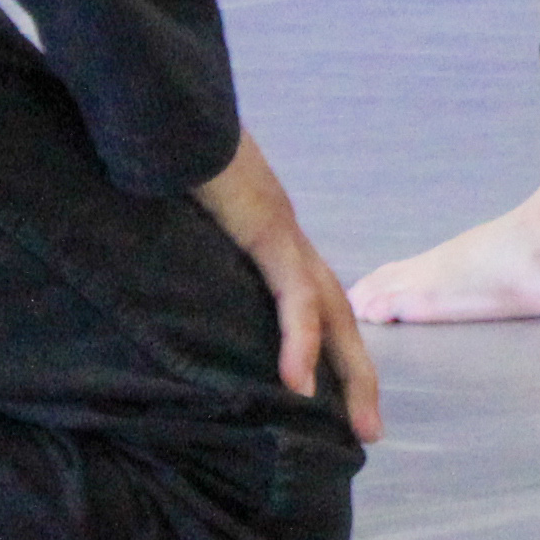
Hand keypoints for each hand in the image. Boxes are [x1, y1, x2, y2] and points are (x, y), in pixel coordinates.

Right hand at [193, 130, 380, 443]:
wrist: (175, 110)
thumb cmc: (172, 156)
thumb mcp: (186, 221)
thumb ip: (196, 252)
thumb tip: (168, 285)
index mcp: (272, 237)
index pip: (314, 302)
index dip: (329, 348)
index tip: (333, 396)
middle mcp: (289, 239)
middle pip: (339, 317)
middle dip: (358, 376)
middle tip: (371, 430)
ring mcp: (284, 234)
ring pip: (333, 315)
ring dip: (350, 374)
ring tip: (359, 426)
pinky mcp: (269, 230)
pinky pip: (293, 296)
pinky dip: (300, 342)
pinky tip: (298, 384)